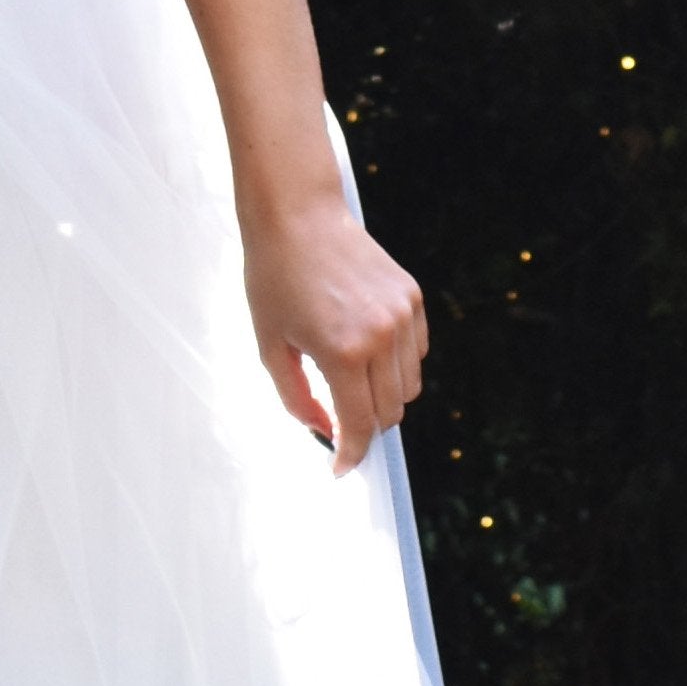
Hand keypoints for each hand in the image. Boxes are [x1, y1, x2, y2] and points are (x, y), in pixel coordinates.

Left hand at [245, 194, 426, 476]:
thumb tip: (322, 432)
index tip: (341, 469)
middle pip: (390, 412)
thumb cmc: (273, 278)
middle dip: (365, 428)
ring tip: (349, 381)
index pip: (361, 425)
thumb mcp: (270, 345)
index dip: (352, 455)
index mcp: (342, 351)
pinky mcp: (412, 297)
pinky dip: (397, 366)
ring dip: (383, 398)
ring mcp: (403, 315)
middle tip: (340, 424)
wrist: (297, 216)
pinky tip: (367, 352)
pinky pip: (416, 353)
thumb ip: (297, 398)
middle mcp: (381, 336)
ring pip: (408, 386)